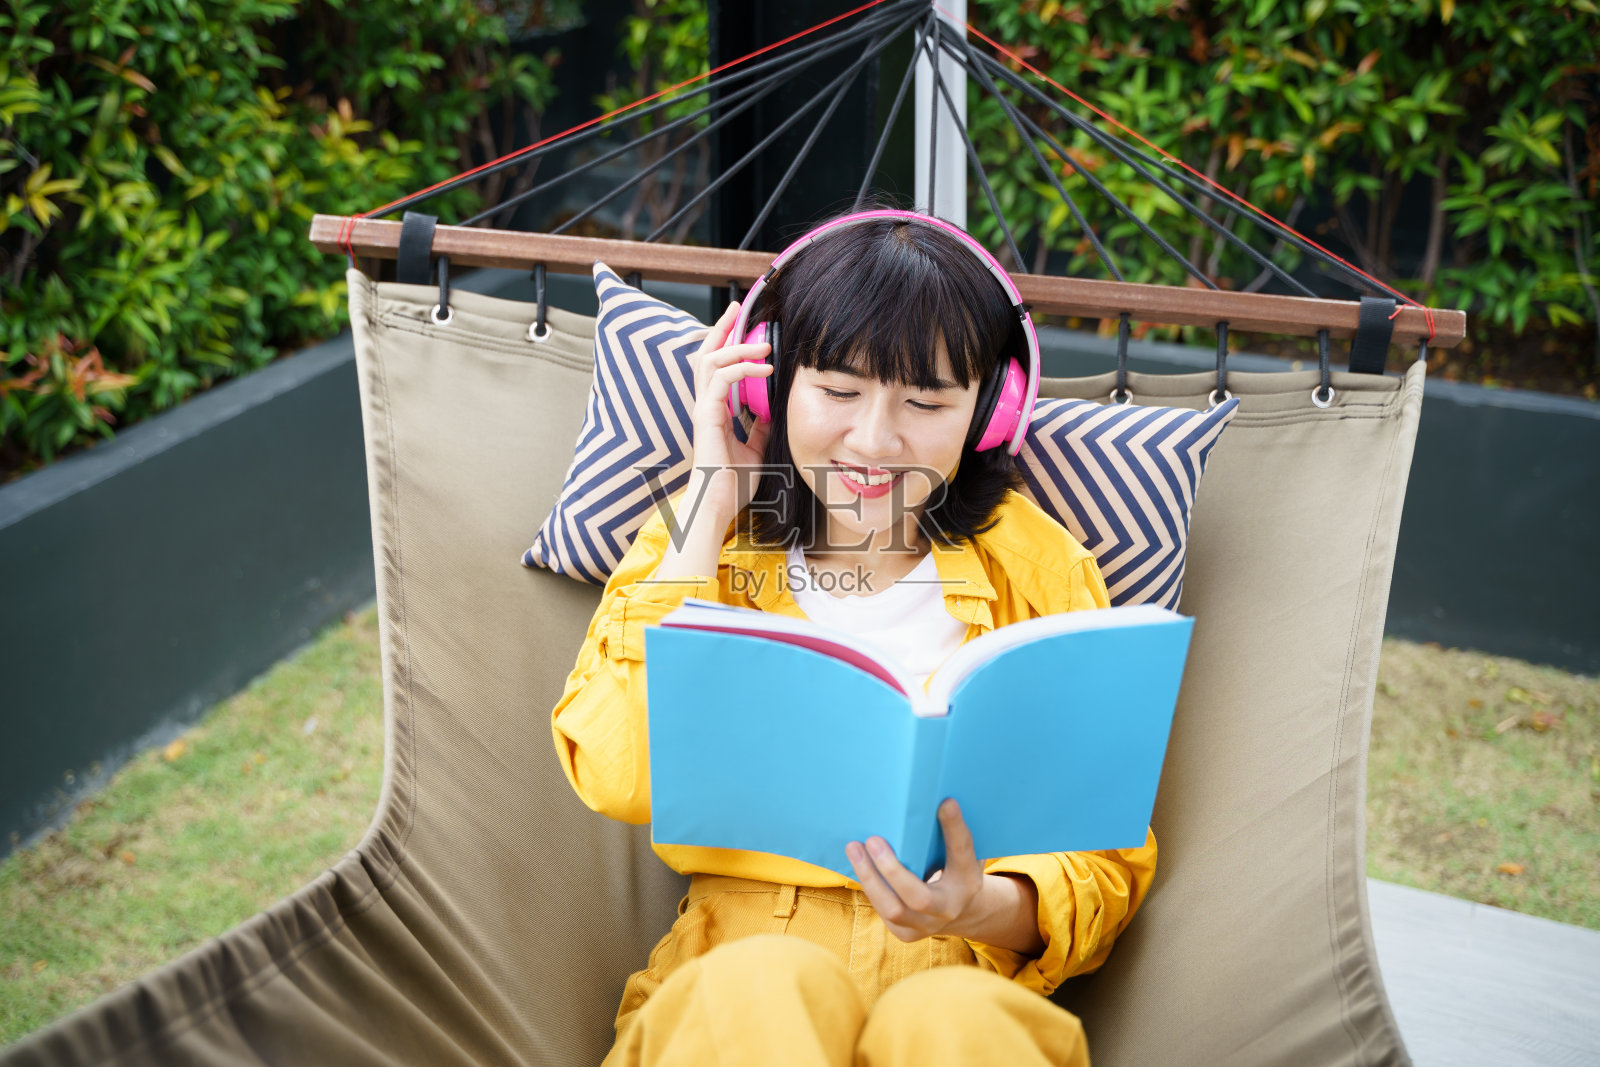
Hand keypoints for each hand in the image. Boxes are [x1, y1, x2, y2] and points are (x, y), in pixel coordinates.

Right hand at [686, 301, 773, 516]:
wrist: (719, 505)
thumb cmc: (733, 484)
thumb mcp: (756, 450)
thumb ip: (759, 428)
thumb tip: (770, 411)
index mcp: (714, 412)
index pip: (716, 368)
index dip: (727, 344)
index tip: (743, 326)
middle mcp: (705, 406)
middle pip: (706, 354)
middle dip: (721, 328)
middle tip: (737, 308)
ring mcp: (704, 410)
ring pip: (711, 361)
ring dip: (736, 346)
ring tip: (763, 343)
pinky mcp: (707, 417)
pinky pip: (720, 380)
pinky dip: (741, 368)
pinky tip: (763, 368)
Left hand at [846, 799, 985, 942]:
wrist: (959, 911)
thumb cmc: (956, 869)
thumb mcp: (961, 851)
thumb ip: (952, 832)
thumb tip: (937, 798)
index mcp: (968, 882)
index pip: (962, 853)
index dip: (954, 829)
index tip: (945, 803)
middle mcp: (949, 910)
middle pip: (918, 897)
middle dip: (892, 870)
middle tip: (873, 839)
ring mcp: (925, 927)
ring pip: (892, 909)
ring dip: (869, 878)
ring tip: (853, 848)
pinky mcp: (904, 933)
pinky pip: (882, 909)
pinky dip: (869, 885)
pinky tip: (858, 862)